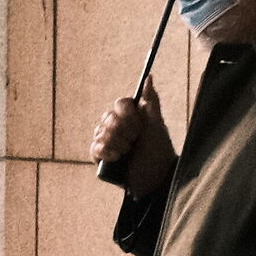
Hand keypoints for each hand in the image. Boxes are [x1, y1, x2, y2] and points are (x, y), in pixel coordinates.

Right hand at [92, 80, 176, 198]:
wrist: (156, 178)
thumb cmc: (159, 151)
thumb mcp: (157, 124)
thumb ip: (152, 101)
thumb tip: (149, 77)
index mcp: (130, 116)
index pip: (119, 104)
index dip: (127, 114)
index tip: (138, 125)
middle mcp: (116, 126)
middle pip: (109, 117)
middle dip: (124, 131)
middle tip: (135, 141)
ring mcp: (107, 141)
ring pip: (101, 132)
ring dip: (117, 142)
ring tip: (129, 152)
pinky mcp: (101, 157)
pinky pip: (95, 147)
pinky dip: (107, 151)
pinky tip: (118, 158)